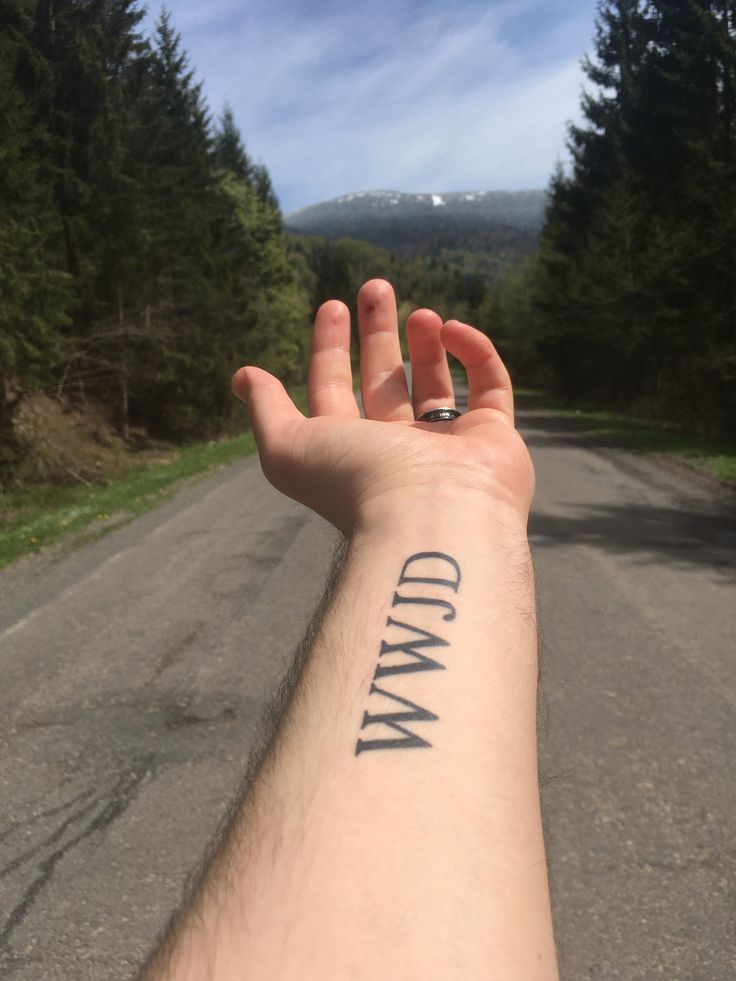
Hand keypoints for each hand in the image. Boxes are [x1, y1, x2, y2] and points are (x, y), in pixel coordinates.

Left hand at [231, 280, 534, 535]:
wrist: (430, 513)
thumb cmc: (356, 479)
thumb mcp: (289, 446)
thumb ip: (267, 409)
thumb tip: (243, 376)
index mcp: (349, 451)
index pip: (334, 390)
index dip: (329, 348)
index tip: (331, 305)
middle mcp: (397, 449)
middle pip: (384, 380)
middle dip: (377, 333)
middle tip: (375, 286)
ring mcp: (447, 445)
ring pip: (434, 383)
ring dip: (424, 342)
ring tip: (419, 311)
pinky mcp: (494, 437)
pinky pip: (489, 386)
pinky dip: (474, 352)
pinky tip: (452, 328)